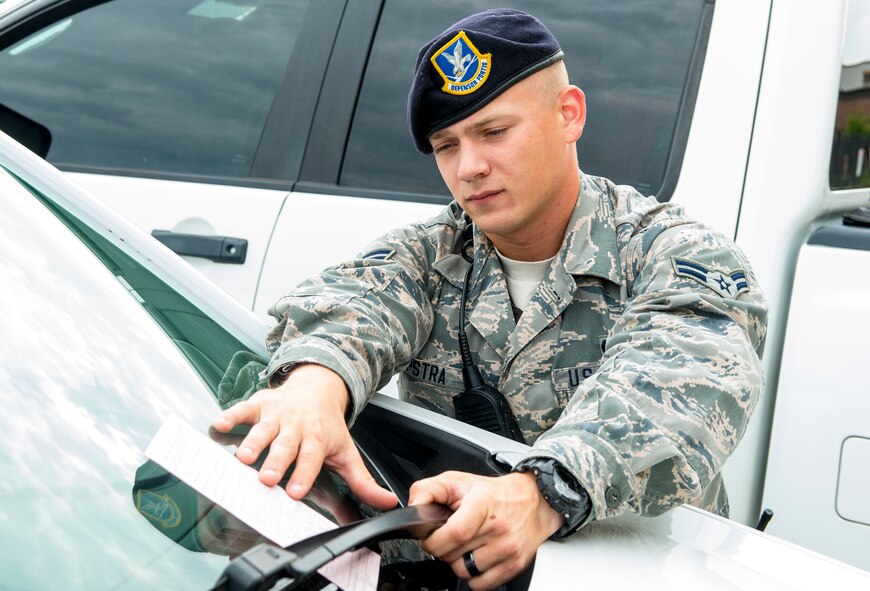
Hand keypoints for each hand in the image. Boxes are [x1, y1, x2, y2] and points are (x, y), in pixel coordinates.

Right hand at [212, 364, 397, 509]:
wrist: (318, 386)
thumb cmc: (328, 426)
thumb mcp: (347, 452)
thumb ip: (363, 482)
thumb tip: (388, 503)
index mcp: (317, 438)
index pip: (311, 458)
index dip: (304, 475)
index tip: (295, 493)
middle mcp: (296, 425)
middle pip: (285, 446)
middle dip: (276, 462)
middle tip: (266, 478)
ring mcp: (276, 414)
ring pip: (263, 429)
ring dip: (252, 442)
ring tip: (243, 458)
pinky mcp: (259, 404)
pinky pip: (243, 409)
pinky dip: (231, 415)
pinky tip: (219, 424)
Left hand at [409, 471, 563, 589]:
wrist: (533, 501)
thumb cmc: (492, 493)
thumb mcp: (457, 480)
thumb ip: (428, 490)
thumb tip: (412, 509)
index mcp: (482, 503)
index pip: (454, 533)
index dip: (434, 540)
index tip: (431, 537)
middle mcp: (498, 528)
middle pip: (453, 556)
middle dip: (443, 550)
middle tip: (450, 537)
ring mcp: (508, 549)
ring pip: (464, 572)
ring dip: (458, 563)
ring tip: (466, 545)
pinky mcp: (515, 565)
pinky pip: (480, 585)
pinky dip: (473, 575)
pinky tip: (477, 557)